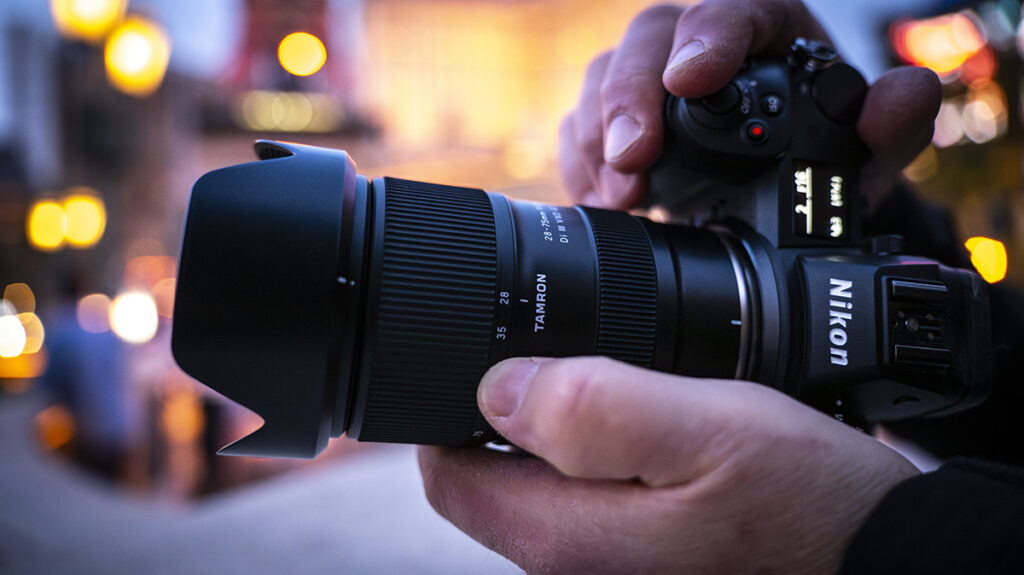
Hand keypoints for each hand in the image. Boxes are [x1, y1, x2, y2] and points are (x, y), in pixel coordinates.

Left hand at [419, 357, 918, 573]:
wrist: (885, 558)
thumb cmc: (808, 504)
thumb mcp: (705, 430)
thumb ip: (594, 409)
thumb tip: (495, 386)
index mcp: (569, 537)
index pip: (450, 475)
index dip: (446, 406)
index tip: (476, 352)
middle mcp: (575, 566)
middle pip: (488, 479)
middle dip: (503, 413)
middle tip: (554, 354)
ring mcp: (609, 567)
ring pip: (537, 487)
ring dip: (553, 430)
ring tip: (608, 382)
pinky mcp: (641, 559)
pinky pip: (585, 500)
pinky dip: (594, 454)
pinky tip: (641, 423)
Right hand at [559, 0, 940, 209]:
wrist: (779, 198)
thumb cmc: (822, 157)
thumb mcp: (866, 148)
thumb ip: (892, 121)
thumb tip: (906, 93)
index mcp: (763, 32)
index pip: (731, 11)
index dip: (708, 37)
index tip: (692, 80)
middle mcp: (698, 46)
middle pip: (649, 40)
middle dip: (632, 96)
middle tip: (633, 154)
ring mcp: (651, 84)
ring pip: (603, 79)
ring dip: (600, 138)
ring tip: (621, 195)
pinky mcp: (615, 122)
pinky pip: (580, 127)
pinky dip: (583, 165)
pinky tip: (602, 201)